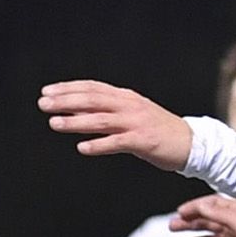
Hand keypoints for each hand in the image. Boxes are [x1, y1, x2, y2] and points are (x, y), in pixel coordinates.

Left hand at [39, 80, 192, 170]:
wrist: (192, 142)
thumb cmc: (155, 129)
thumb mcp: (128, 114)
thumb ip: (102, 112)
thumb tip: (71, 110)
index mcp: (125, 97)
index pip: (92, 88)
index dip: (68, 88)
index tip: (46, 91)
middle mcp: (129, 106)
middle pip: (93, 100)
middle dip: (65, 101)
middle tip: (43, 104)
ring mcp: (137, 122)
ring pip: (101, 119)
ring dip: (76, 121)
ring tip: (54, 124)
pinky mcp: (144, 141)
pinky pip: (118, 142)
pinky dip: (99, 144)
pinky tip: (83, 148)